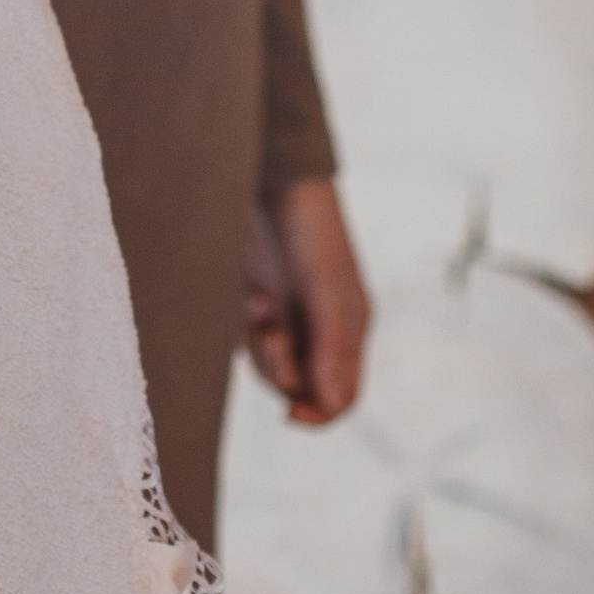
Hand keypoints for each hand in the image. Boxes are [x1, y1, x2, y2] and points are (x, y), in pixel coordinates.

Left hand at [242, 177, 370, 425]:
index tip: (292, 414)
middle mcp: (319, 329)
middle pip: (299, 386)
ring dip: (261, 347)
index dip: (318, 413)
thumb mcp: (325, 290)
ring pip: (269, 366)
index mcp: (349, 330)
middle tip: (271, 334)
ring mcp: (287, 316)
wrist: (272, 179)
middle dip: (282, 369)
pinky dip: (244, 326)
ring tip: (259, 306)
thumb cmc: (309, 230)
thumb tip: (329, 406)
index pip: (340, 396)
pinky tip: (250, 295)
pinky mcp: (256, 301)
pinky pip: (246, 339)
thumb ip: (330, 348)